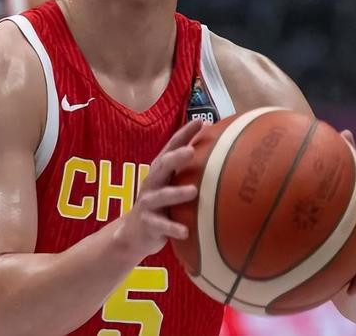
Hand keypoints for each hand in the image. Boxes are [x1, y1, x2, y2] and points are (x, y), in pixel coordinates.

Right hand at [115, 120, 202, 258]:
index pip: (172, 147)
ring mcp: (148, 203)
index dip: (185, 133)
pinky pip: (162, 226)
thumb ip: (188, 171)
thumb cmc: (161, 205)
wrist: (132, 233)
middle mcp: (152, 182)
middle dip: (176, 157)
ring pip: (161, 196)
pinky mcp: (148, 223)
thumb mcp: (170, 185)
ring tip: (193, 191)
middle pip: (162, 166)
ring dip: (176, 193)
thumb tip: (222, 157)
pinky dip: (173, 228)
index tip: (201, 122)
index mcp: (160, 170)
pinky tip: (186, 231)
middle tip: (191, 151)